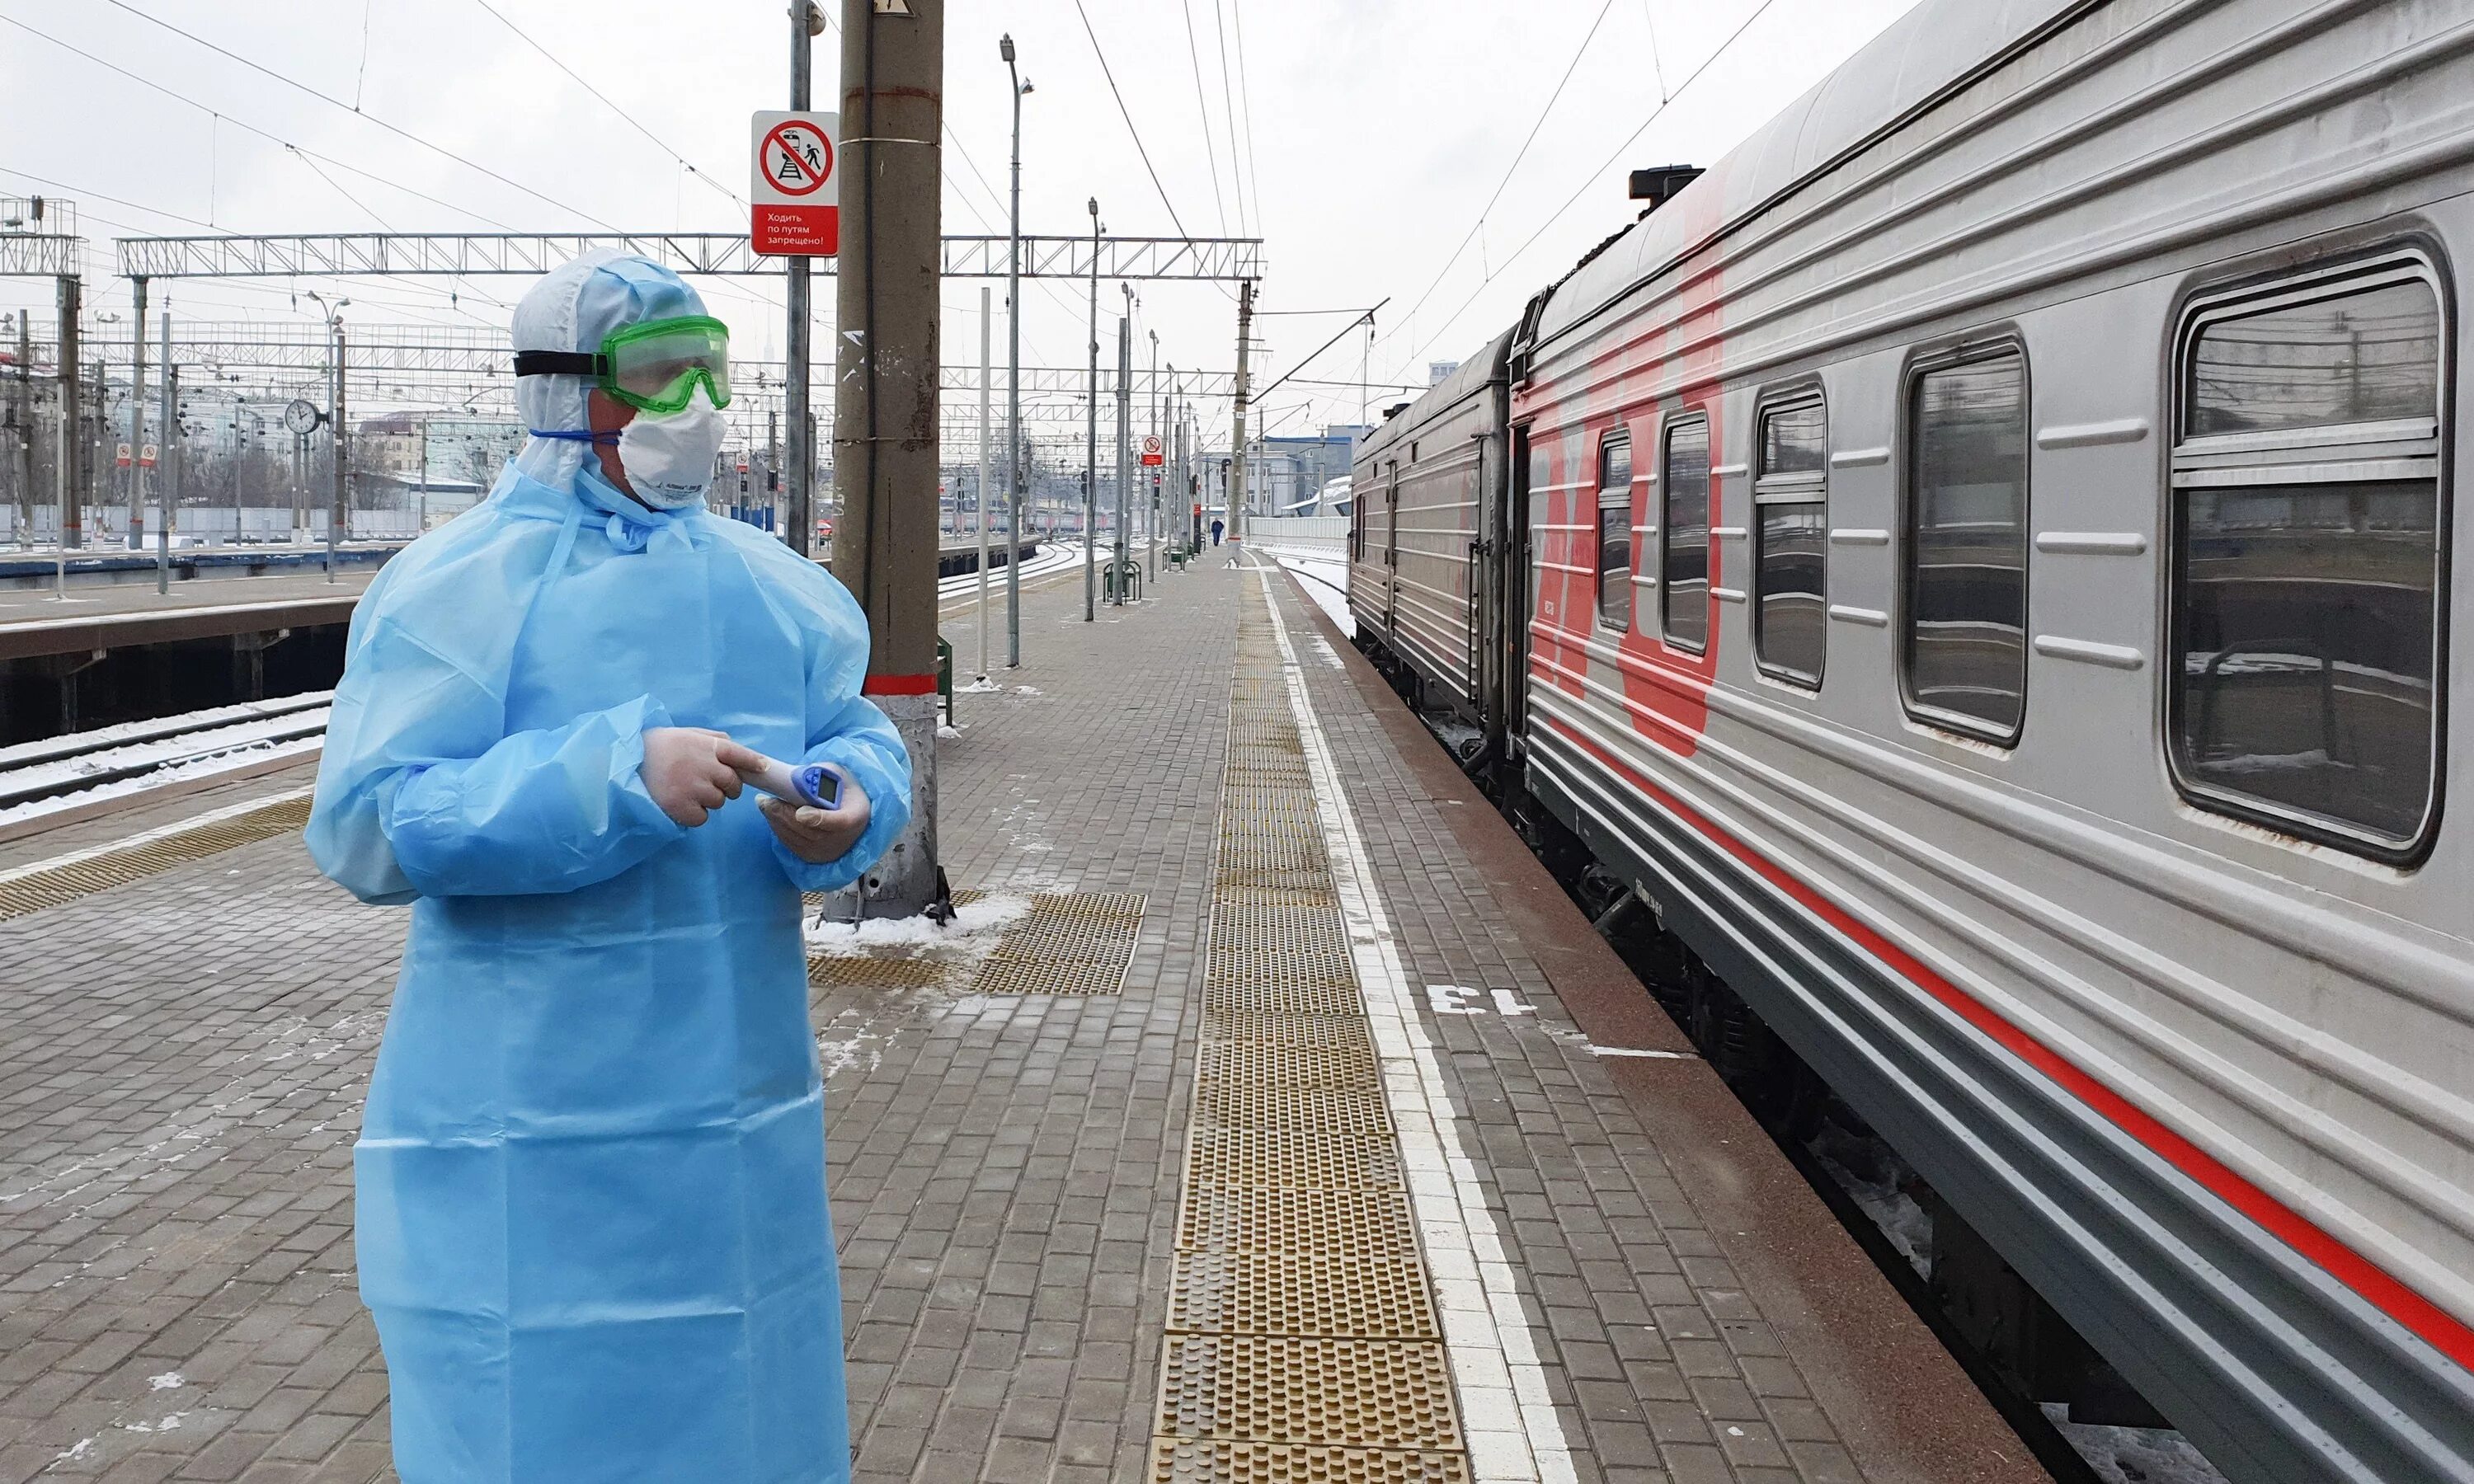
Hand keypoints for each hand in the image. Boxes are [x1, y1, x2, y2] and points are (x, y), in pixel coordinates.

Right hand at [642, 727, 762, 826]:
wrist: (623, 763)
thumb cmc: (656, 747)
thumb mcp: (684, 734)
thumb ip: (710, 739)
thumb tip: (733, 744)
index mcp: (706, 746)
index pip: (738, 754)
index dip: (753, 762)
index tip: (763, 768)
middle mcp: (704, 765)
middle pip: (733, 783)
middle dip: (725, 786)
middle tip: (704, 783)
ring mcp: (694, 787)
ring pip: (719, 802)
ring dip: (707, 800)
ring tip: (684, 790)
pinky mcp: (683, 807)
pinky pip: (702, 818)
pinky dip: (693, 815)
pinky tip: (678, 803)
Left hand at [758, 766, 871, 862]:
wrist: (852, 812)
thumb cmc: (843, 789)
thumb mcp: (837, 774)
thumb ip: (819, 774)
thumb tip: (792, 777)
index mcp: (855, 815)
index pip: (839, 821)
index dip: (819, 818)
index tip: (800, 813)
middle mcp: (842, 838)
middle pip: (809, 831)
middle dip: (784, 814)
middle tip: (766, 800)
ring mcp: (826, 851)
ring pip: (795, 837)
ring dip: (776, 820)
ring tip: (765, 803)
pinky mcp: (811, 856)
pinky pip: (789, 843)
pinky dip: (777, 828)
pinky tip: (772, 814)